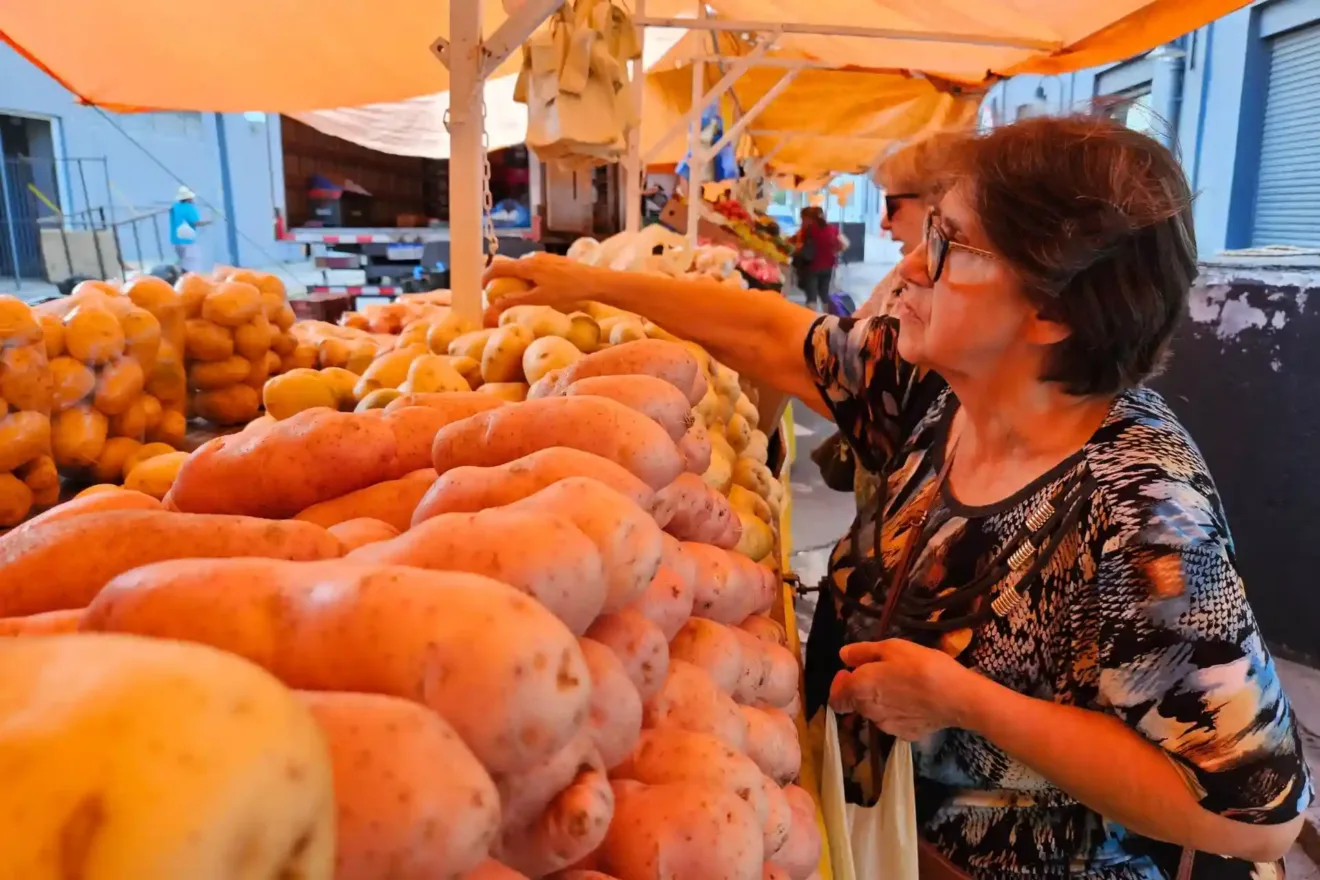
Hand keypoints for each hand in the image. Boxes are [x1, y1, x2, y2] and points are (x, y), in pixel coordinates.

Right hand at [482, 253, 606, 321]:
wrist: (594, 281)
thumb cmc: (567, 292)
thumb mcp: (539, 300)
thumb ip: (515, 302)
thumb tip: (493, 307)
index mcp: (526, 266)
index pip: (498, 266)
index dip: (486, 277)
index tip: (481, 289)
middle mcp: (534, 258)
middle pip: (511, 266)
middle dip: (502, 280)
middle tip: (500, 296)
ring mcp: (546, 258)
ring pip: (524, 268)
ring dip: (518, 280)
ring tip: (522, 296)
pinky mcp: (556, 261)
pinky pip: (536, 269)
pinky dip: (531, 279)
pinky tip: (541, 291)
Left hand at [829, 639, 976, 739]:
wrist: (955, 696)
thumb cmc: (920, 665)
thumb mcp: (891, 647)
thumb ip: (862, 652)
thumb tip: (843, 656)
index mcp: (859, 689)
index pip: (835, 699)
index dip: (840, 685)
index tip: (852, 671)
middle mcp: (868, 711)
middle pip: (856, 704)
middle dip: (864, 690)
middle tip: (883, 674)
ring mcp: (887, 727)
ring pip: (875, 713)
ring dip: (881, 701)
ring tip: (903, 686)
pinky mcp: (905, 735)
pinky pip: (895, 722)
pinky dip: (899, 713)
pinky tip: (915, 702)